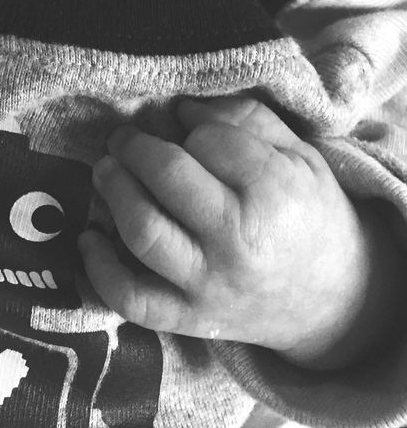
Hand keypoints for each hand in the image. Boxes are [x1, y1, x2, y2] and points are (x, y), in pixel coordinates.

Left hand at [79, 95, 387, 366]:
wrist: (338, 299)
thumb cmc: (308, 213)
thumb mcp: (298, 154)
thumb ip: (243, 118)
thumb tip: (182, 108)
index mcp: (274, 192)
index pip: (208, 140)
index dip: (191, 126)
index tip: (188, 126)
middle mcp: (238, 242)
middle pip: (168, 177)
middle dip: (134, 146)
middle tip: (123, 138)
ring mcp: (209, 284)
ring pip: (143, 232)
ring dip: (113, 191)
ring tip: (106, 170)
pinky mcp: (189, 319)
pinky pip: (132, 300)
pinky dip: (99, 270)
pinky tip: (89, 237)